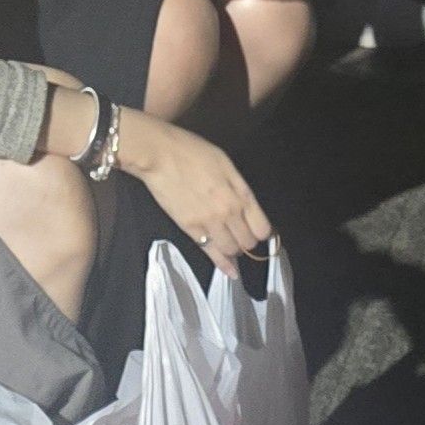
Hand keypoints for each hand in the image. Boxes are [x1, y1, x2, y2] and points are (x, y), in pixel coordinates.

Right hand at [118, 112, 272, 273]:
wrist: (161, 156)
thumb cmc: (193, 152)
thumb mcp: (226, 163)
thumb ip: (239, 187)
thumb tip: (248, 207)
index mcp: (240, 193)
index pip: (261, 227)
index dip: (263, 232)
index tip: (259, 232)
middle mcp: (229, 212)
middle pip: (248, 241)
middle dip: (248, 241)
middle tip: (242, 236)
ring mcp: (209, 223)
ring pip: (231, 249)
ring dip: (234, 250)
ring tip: (231, 246)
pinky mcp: (190, 230)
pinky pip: (211, 253)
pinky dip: (223, 264)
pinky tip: (230, 272)